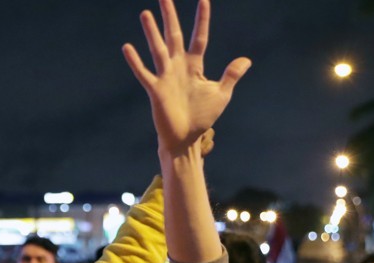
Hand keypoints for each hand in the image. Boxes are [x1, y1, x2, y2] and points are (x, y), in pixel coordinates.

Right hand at [122, 0, 249, 156]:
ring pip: (158, 49)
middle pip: (174, 36)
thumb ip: (231, 75)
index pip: (199, 37)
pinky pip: (144, 73)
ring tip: (145, 13)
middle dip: (170, 16)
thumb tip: (246, 60)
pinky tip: (127, 47)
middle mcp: (178, 67)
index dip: (202, 19)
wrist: (186, 139)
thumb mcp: (221, 94)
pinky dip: (135, 61)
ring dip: (152, 32)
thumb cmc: (202, 117)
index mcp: (194, 66)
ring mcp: (165, 77)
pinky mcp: (156, 90)